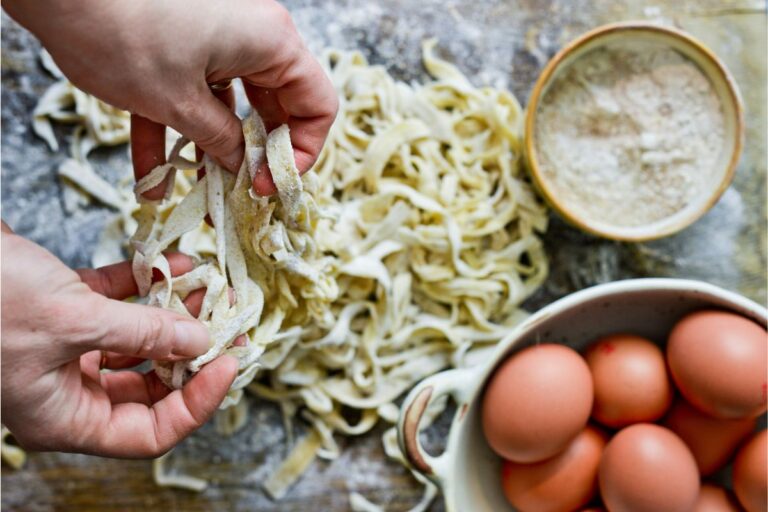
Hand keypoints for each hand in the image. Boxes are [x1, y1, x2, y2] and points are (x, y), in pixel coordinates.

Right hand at [0, 224, 236, 457]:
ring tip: (206, 287)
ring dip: (171, 315)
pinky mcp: (61, 310)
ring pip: (135, 342)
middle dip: (190, 354)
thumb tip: (198, 340)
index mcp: (63, 417)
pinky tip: (175, 263)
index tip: (228, 364)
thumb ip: (141, 334)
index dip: (195, 403)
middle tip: (227, 324)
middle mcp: (65, 390)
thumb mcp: (70, 319)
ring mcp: (63, 350)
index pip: (148, 434)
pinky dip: (143, 286)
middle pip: (147, 388)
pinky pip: (115, 304)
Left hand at [4, 0, 337, 197]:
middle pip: (273, 108)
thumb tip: (244, 169)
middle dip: (252, 158)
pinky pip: (190, 94)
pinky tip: (151, 178)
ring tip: (194, 197)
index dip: (302, 154)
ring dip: (208, 152)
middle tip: (237, 196)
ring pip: (226, 107)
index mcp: (272, 44)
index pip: (317, 106)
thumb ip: (220, 140)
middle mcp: (252, 38)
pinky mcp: (180, 44)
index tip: (269, 186)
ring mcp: (214, 39)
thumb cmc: (122, 32)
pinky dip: (174, 131)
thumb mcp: (178, 102)